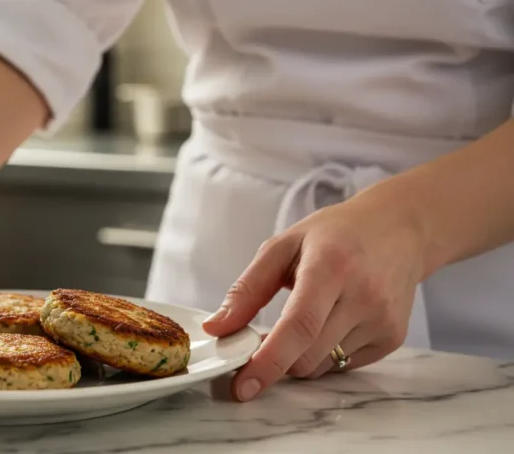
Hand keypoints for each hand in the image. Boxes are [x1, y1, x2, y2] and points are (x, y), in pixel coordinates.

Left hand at [202, 193, 429, 401]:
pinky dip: (325, 353)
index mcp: (330, 267)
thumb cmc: (336, 234)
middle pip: (307, 356)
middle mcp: (363, 296)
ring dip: (300, 355)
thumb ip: (247, 289)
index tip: (242, 387)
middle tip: (265, 335)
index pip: (298, 326)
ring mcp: (382, 320)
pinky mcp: (393, 337)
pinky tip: (332, 320)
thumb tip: (217, 328)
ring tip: (307, 316)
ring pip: (323, 366)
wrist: (400, 228)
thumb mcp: (283, 246)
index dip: (268, 361)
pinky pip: (344, 364)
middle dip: (276, 357)